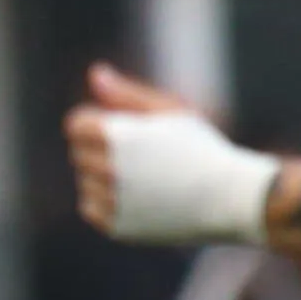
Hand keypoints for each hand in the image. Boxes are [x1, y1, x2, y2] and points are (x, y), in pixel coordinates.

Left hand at [64, 63, 190, 233]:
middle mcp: (108, 167)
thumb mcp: (169, 110)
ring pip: (84, 181)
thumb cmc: (200, 147)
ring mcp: (110, 199)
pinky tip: (136, 197)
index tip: (121, 130)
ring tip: (143, 178)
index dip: (96, 124)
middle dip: (100, 149)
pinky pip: (90, 208)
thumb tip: (95, 73)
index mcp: (116, 134)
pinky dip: (105, 202)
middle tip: (140, 156)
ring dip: (103, 177)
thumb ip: (126, 93)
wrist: (225, 198)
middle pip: (78, 153)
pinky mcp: (115, 226)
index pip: (75, 125)